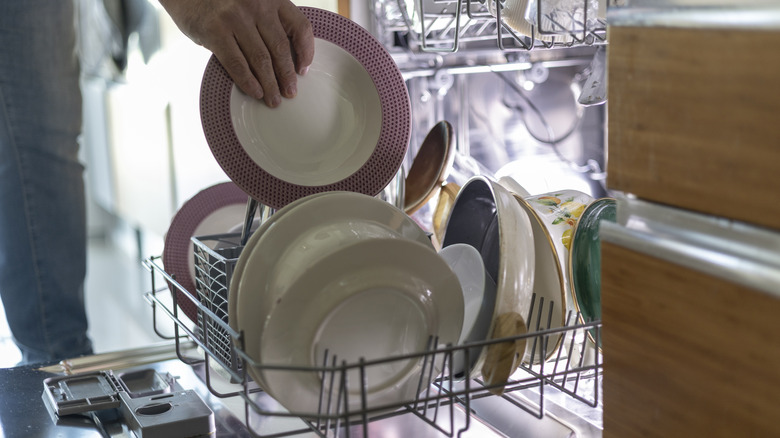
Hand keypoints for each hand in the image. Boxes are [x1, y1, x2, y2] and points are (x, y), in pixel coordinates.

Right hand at [160, 0, 314, 107]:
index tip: (304, 70)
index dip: (306, 52)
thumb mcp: (250, 4)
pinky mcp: (215, 30)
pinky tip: (255, 92)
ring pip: (260, 59)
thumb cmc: (221, 3)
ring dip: (269, 84)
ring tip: (274, 100)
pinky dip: (248, 81)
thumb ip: (266, 24)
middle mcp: (257, 5)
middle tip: (290, 93)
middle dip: (286, 75)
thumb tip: (283, 62)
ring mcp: (235, 17)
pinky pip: (237, 63)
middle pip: (280, 47)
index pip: (300, 27)